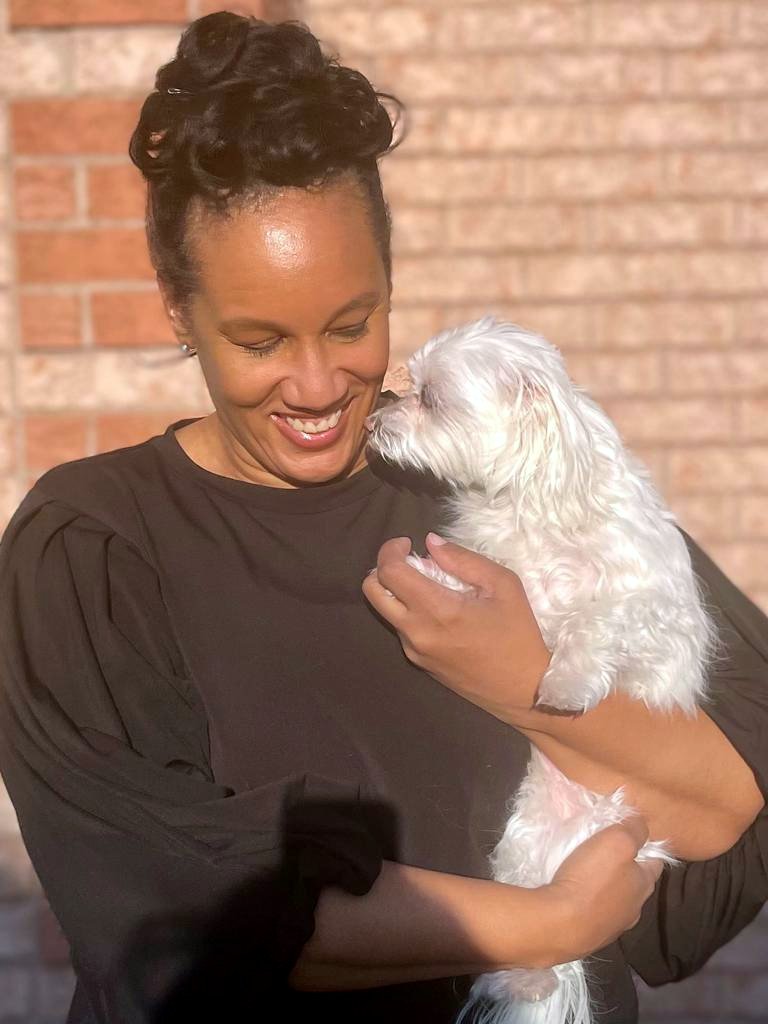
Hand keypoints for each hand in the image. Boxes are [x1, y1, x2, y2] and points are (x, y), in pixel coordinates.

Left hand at [362, 534, 551, 720]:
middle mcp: (415, 632)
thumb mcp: (503, 586)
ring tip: (430, 585)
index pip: (389, 572)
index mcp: (436, 610)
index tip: (408, 543)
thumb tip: (431, 543)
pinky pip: (401, 629)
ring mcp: (413, 651)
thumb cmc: (519, 635)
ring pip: (384, 610)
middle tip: (410, 561)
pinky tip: (439, 611)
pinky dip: (409, 610)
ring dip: (396, 590)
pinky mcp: (418, 663)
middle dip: (383, 567)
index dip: (391, 550)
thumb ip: (463, 560)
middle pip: (372, 591)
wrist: (524, 690)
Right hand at [543, 817, 663, 964]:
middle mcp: (634, 909)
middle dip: (623, 868)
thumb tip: (641, 824)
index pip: (655, 863)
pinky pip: (593, 915)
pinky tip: (572, 897)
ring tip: (584, 875)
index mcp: (644, 885)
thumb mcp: (617, 840)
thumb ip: (634, 829)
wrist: (560, 925)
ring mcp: (612, 927)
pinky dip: (587, 904)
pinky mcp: (590, 938)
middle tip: (602, 853)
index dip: (645, 847)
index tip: (627, 836)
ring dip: (604, 888)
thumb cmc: (591, 878)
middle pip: (634, 883)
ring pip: (614, 901)